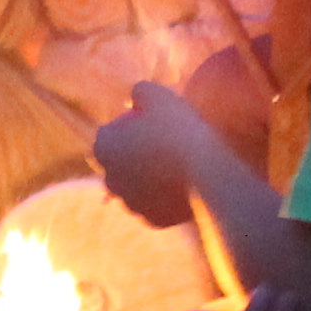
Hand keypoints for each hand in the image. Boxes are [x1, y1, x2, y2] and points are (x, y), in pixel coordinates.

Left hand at [90, 81, 209, 228]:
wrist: (207, 174)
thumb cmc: (179, 130)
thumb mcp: (159, 94)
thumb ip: (141, 90)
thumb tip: (137, 95)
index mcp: (103, 147)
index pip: (110, 132)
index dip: (129, 125)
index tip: (150, 121)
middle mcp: (110, 179)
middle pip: (120, 162)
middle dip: (134, 154)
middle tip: (161, 143)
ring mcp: (130, 203)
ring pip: (137, 186)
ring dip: (149, 177)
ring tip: (175, 164)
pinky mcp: (152, 220)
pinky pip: (157, 204)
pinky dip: (165, 196)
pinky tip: (183, 184)